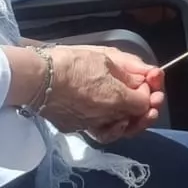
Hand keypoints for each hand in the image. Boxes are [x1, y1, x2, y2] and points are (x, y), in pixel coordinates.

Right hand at [25, 45, 163, 141]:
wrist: (36, 78)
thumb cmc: (71, 62)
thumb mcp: (106, 57)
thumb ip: (131, 69)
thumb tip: (149, 76)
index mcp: (116, 99)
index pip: (144, 103)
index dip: (149, 92)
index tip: (146, 80)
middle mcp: (105, 117)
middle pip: (134, 121)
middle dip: (147, 111)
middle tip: (151, 101)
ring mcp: (89, 125)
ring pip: (117, 130)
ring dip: (130, 122)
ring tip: (133, 111)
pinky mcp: (74, 128)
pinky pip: (98, 130)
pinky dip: (109, 126)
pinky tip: (112, 117)